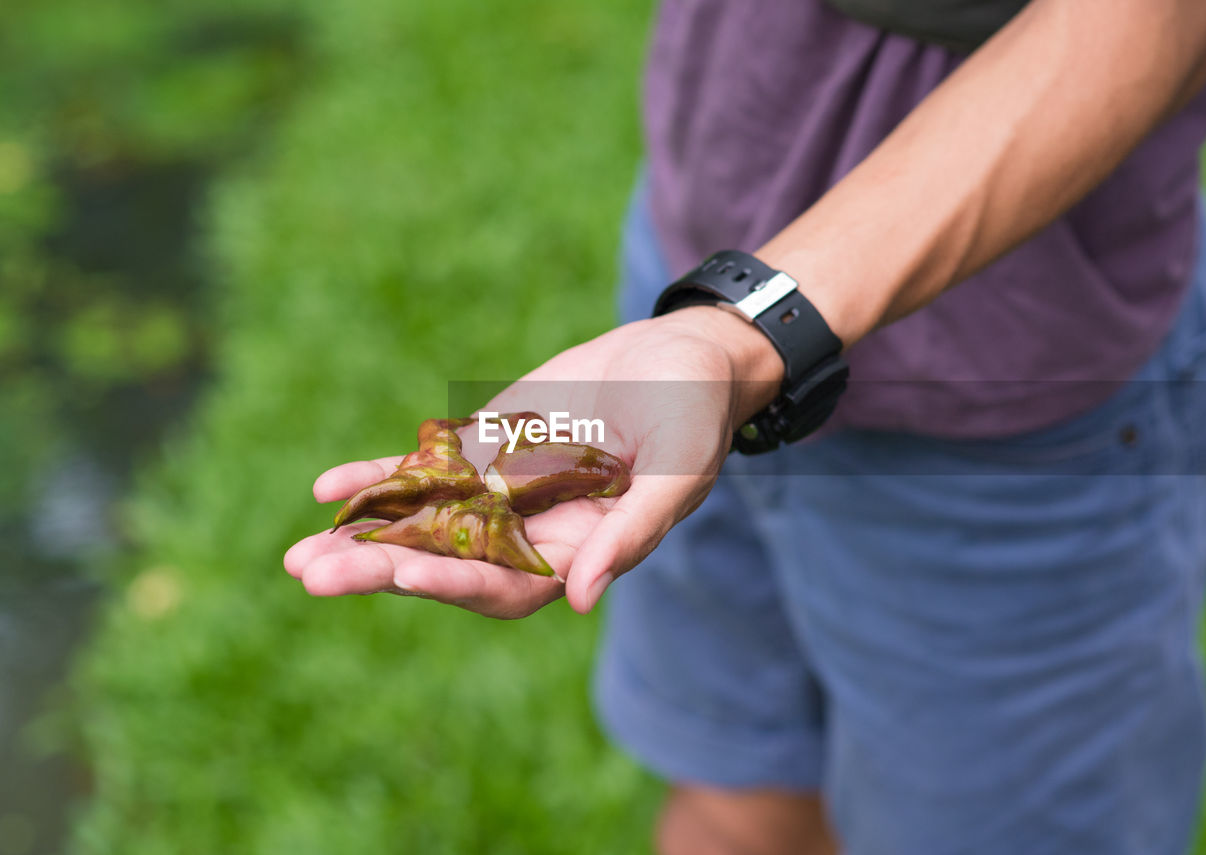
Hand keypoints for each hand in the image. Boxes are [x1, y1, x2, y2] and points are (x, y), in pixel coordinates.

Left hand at [284, 307, 782, 616]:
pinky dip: (378, 481)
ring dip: (363, 540)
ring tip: (299, 556)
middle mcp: (530, 531)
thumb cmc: (694, 417)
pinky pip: (424, 472)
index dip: (457, 581)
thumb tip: (581, 600)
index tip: (404, 572)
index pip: (507, 585)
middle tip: (312, 574)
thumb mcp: (677, 471)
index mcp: (577, 550)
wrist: (680, 356)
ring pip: (423, 524)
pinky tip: (329, 489)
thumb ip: (631, 533)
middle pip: (447, 563)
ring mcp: (501, 491)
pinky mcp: (484, 448)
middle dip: (380, 570)